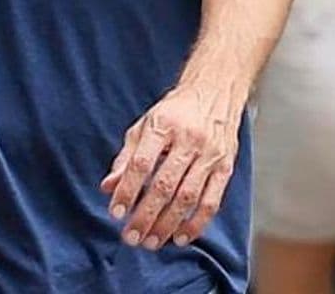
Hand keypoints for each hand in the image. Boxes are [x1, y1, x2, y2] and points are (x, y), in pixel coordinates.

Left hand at [101, 83, 239, 250]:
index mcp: (163, 126)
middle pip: (164, 185)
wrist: (214, 94)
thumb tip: (108, 187)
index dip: (128, 191)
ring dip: (168, 224)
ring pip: (188, 197)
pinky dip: (196, 223)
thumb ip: (126, 157)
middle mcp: (188, 141)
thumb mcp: (144, 126)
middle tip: (131, 238)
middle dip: (146, 216)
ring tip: (151, 242)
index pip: (141, 164)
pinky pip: (212, 201)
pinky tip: (180, 237)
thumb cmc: (174, 113)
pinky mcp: (226, 168)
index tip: (116, 213)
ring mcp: (210, 155)